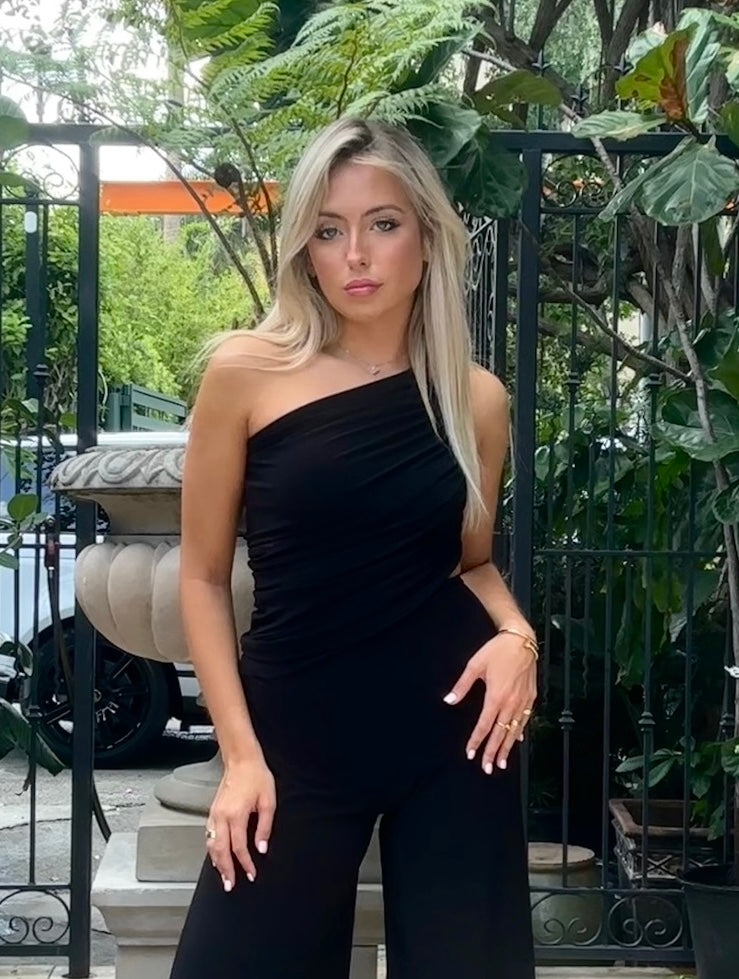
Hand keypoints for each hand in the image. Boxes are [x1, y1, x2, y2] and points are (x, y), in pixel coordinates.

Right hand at [206, 756, 275, 891]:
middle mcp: (222, 816)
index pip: (239, 847)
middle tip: (230, 885)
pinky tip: (217, 855)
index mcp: (236, 815)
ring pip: (211, 844)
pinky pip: (209, 835)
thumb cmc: (256, 777)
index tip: (251, 873)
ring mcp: (215, 813)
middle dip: (225, 870)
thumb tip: (262, 847)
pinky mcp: (213, 811)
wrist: (242, 760)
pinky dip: (212, 849)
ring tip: (223, 875)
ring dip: (217, 862)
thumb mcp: (268, 801)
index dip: (245, 863)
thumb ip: (265, 827)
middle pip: (220, 850)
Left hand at [444, 631, 536, 773]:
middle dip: (493, 752)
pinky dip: (520, 732)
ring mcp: (523, 701)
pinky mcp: (531, 697)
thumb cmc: (497, 651)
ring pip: (514, 730)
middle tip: (487, 768)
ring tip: (502, 762)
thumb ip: (462, 686)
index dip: (476, 741)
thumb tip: (449, 700)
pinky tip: (516, 741)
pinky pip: (525, 720)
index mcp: (495, 696)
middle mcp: (511, 703)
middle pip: (500, 733)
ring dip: (507, 747)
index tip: (470, 753)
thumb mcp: (475, 665)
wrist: (522, 640)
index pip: (484, 725)